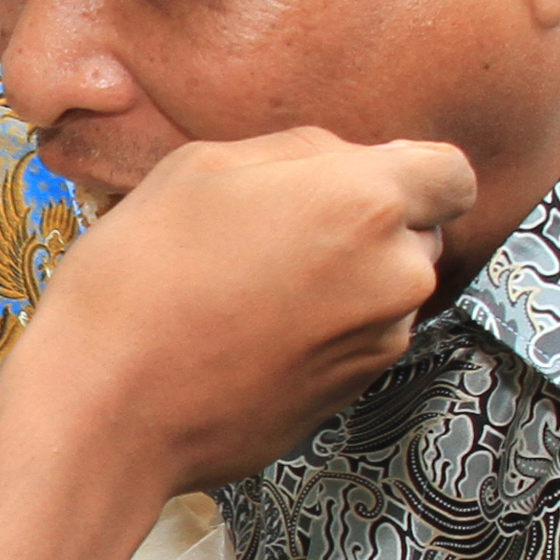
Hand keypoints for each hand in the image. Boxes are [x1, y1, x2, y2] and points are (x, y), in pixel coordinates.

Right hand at [0, 131, 472, 508]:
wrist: (109, 407)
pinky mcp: (353, 395)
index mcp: (365, 202)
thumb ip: (295, 152)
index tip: (353, 180)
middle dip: (369, 225)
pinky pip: (358, 340)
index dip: (407, 171)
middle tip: (278, 231)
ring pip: (388, 289)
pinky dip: (322, 330)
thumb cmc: (139, 279)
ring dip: (343, 281)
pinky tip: (250, 332)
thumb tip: (336, 162)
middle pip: (419, 233)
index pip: (451, 174)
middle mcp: (395, 275)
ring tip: (252, 287)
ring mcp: (380, 344)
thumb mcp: (201, 166)